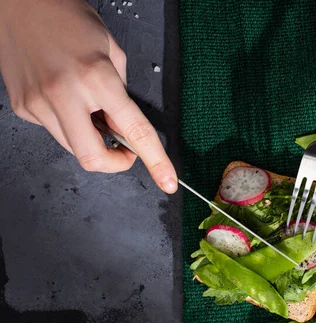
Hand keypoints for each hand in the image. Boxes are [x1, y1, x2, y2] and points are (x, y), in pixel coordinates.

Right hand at [0, 0, 177, 193]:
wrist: (18, 4)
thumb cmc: (68, 19)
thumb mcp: (111, 50)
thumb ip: (122, 92)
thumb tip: (123, 125)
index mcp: (96, 77)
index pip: (134, 130)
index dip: (156, 160)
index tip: (168, 181)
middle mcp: (64, 95)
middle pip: (93, 157)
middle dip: (114, 162)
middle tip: (123, 149)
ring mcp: (38, 104)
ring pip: (73, 148)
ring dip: (91, 140)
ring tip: (91, 111)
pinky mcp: (23, 107)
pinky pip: (54, 131)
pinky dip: (69, 124)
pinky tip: (67, 100)